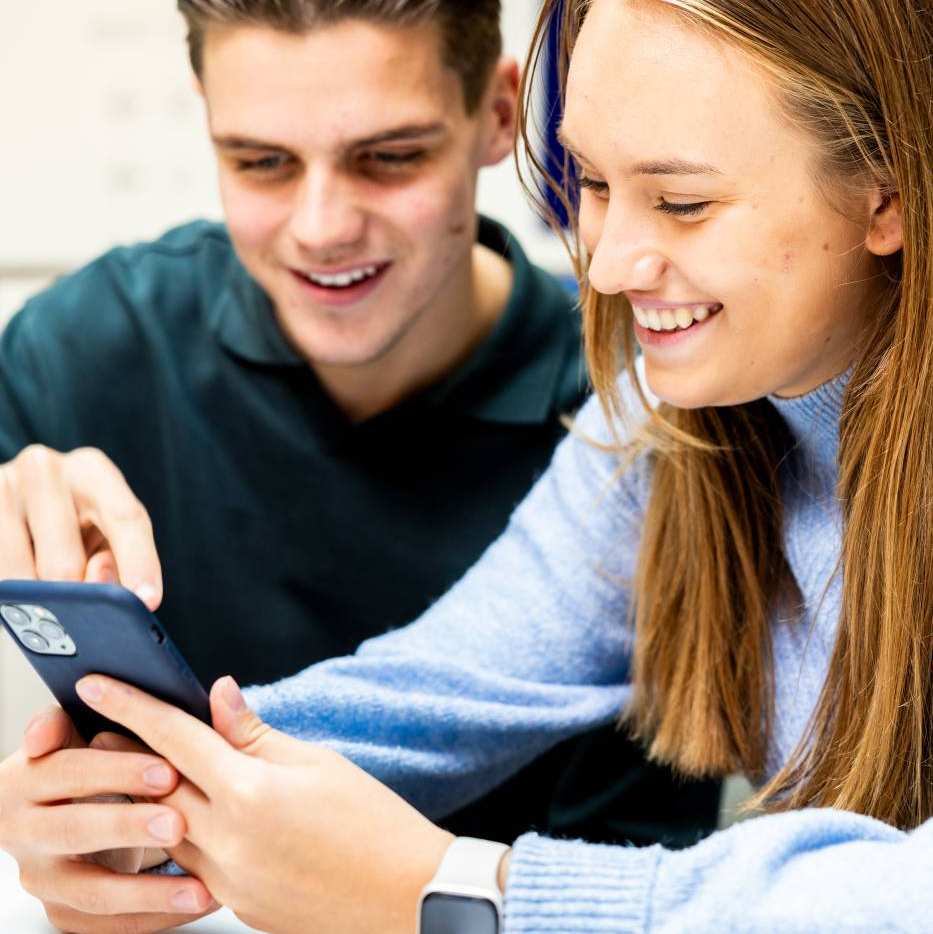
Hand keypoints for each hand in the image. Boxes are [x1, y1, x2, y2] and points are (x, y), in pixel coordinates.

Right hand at [0, 445, 161, 607]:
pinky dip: (9, 594)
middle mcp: (45, 470)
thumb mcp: (106, 530)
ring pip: (19, 574)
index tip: (148, 601)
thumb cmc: (74, 519)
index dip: (139, 563)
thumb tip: (98, 582)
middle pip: (65, 561)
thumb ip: (118, 556)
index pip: (125, 518)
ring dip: (35, 601)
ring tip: (45, 607)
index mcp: (92, 470)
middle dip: (75, 599)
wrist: (22, 494)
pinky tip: (19, 596)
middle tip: (80, 620)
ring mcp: (2, 487)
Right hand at [0, 705, 216, 932]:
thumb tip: (218, 686)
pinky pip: (101, 924)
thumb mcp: (103, 727)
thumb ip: (148, 710)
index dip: (116, 769)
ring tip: (198, 887)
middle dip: (128, 825)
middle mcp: (23, 826)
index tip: (167, 770)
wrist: (73, 805)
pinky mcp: (60, 908)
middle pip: (73, 828)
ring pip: (89, 889)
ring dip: (145, 890)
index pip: (68, 768)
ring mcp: (40, 873)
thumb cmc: (99, 760)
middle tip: (180, 823)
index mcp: (30, 773)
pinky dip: (149, 918)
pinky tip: (192, 904)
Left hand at [74, 674, 454, 933]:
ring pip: (165, 829)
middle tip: (104, 725)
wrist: (404, 896)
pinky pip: (191, 865)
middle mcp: (227, 841)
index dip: (133, 706)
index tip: (97, 685)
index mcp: (249, 793)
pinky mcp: (235, 906)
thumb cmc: (372, 820)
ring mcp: (227, 882)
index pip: (174, 738)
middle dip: (126, 752)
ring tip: (144, 768)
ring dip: (148, 797)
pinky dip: (184, 832)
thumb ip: (255, 733)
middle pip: (154, 786)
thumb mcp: (317, 762)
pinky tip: (193, 814)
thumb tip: (218, 694)